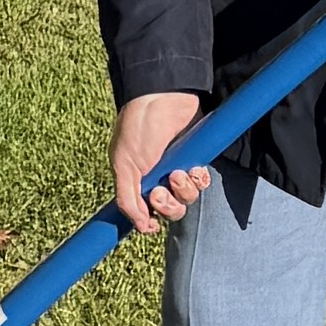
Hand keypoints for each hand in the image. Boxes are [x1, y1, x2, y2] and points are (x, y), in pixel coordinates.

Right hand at [110, 85, 214, 233]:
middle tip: (160, 191)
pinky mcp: (194, 158)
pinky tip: (193, 169)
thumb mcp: (123, 165)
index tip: (151, 225)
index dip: (149, 221)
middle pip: (169, 210)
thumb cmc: (137, 128)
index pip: (144, 212)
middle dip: (167, 206)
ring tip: (177, 172)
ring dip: (184, 191)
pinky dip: (199, 179)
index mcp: (136, 181)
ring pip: (187, 198)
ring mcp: (177, 168)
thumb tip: (142, 227)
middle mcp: (156, 177)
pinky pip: (201, 181)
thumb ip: (128, 199)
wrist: (162, 98)